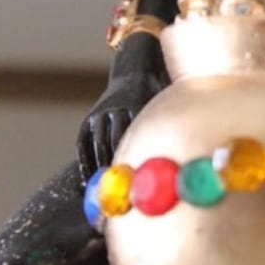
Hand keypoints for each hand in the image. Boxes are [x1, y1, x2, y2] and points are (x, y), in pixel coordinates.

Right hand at [77, 36, 166, 181]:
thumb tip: (180, 162)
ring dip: (101, 166)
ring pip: (99, 143)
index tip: (139, 183)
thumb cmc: (158, 98)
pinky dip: (86, 160)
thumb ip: (168, 132)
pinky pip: (84, 143)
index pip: (135, 136)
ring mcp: (101, 112)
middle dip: (119, 166)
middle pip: (116, 141)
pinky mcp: (89, 119)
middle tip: (120, 192)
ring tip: (105, 190)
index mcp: (136, 105)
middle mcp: (117, 107)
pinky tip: (89, 178)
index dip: (136, 159)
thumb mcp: (166, 109)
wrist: (136, 72)